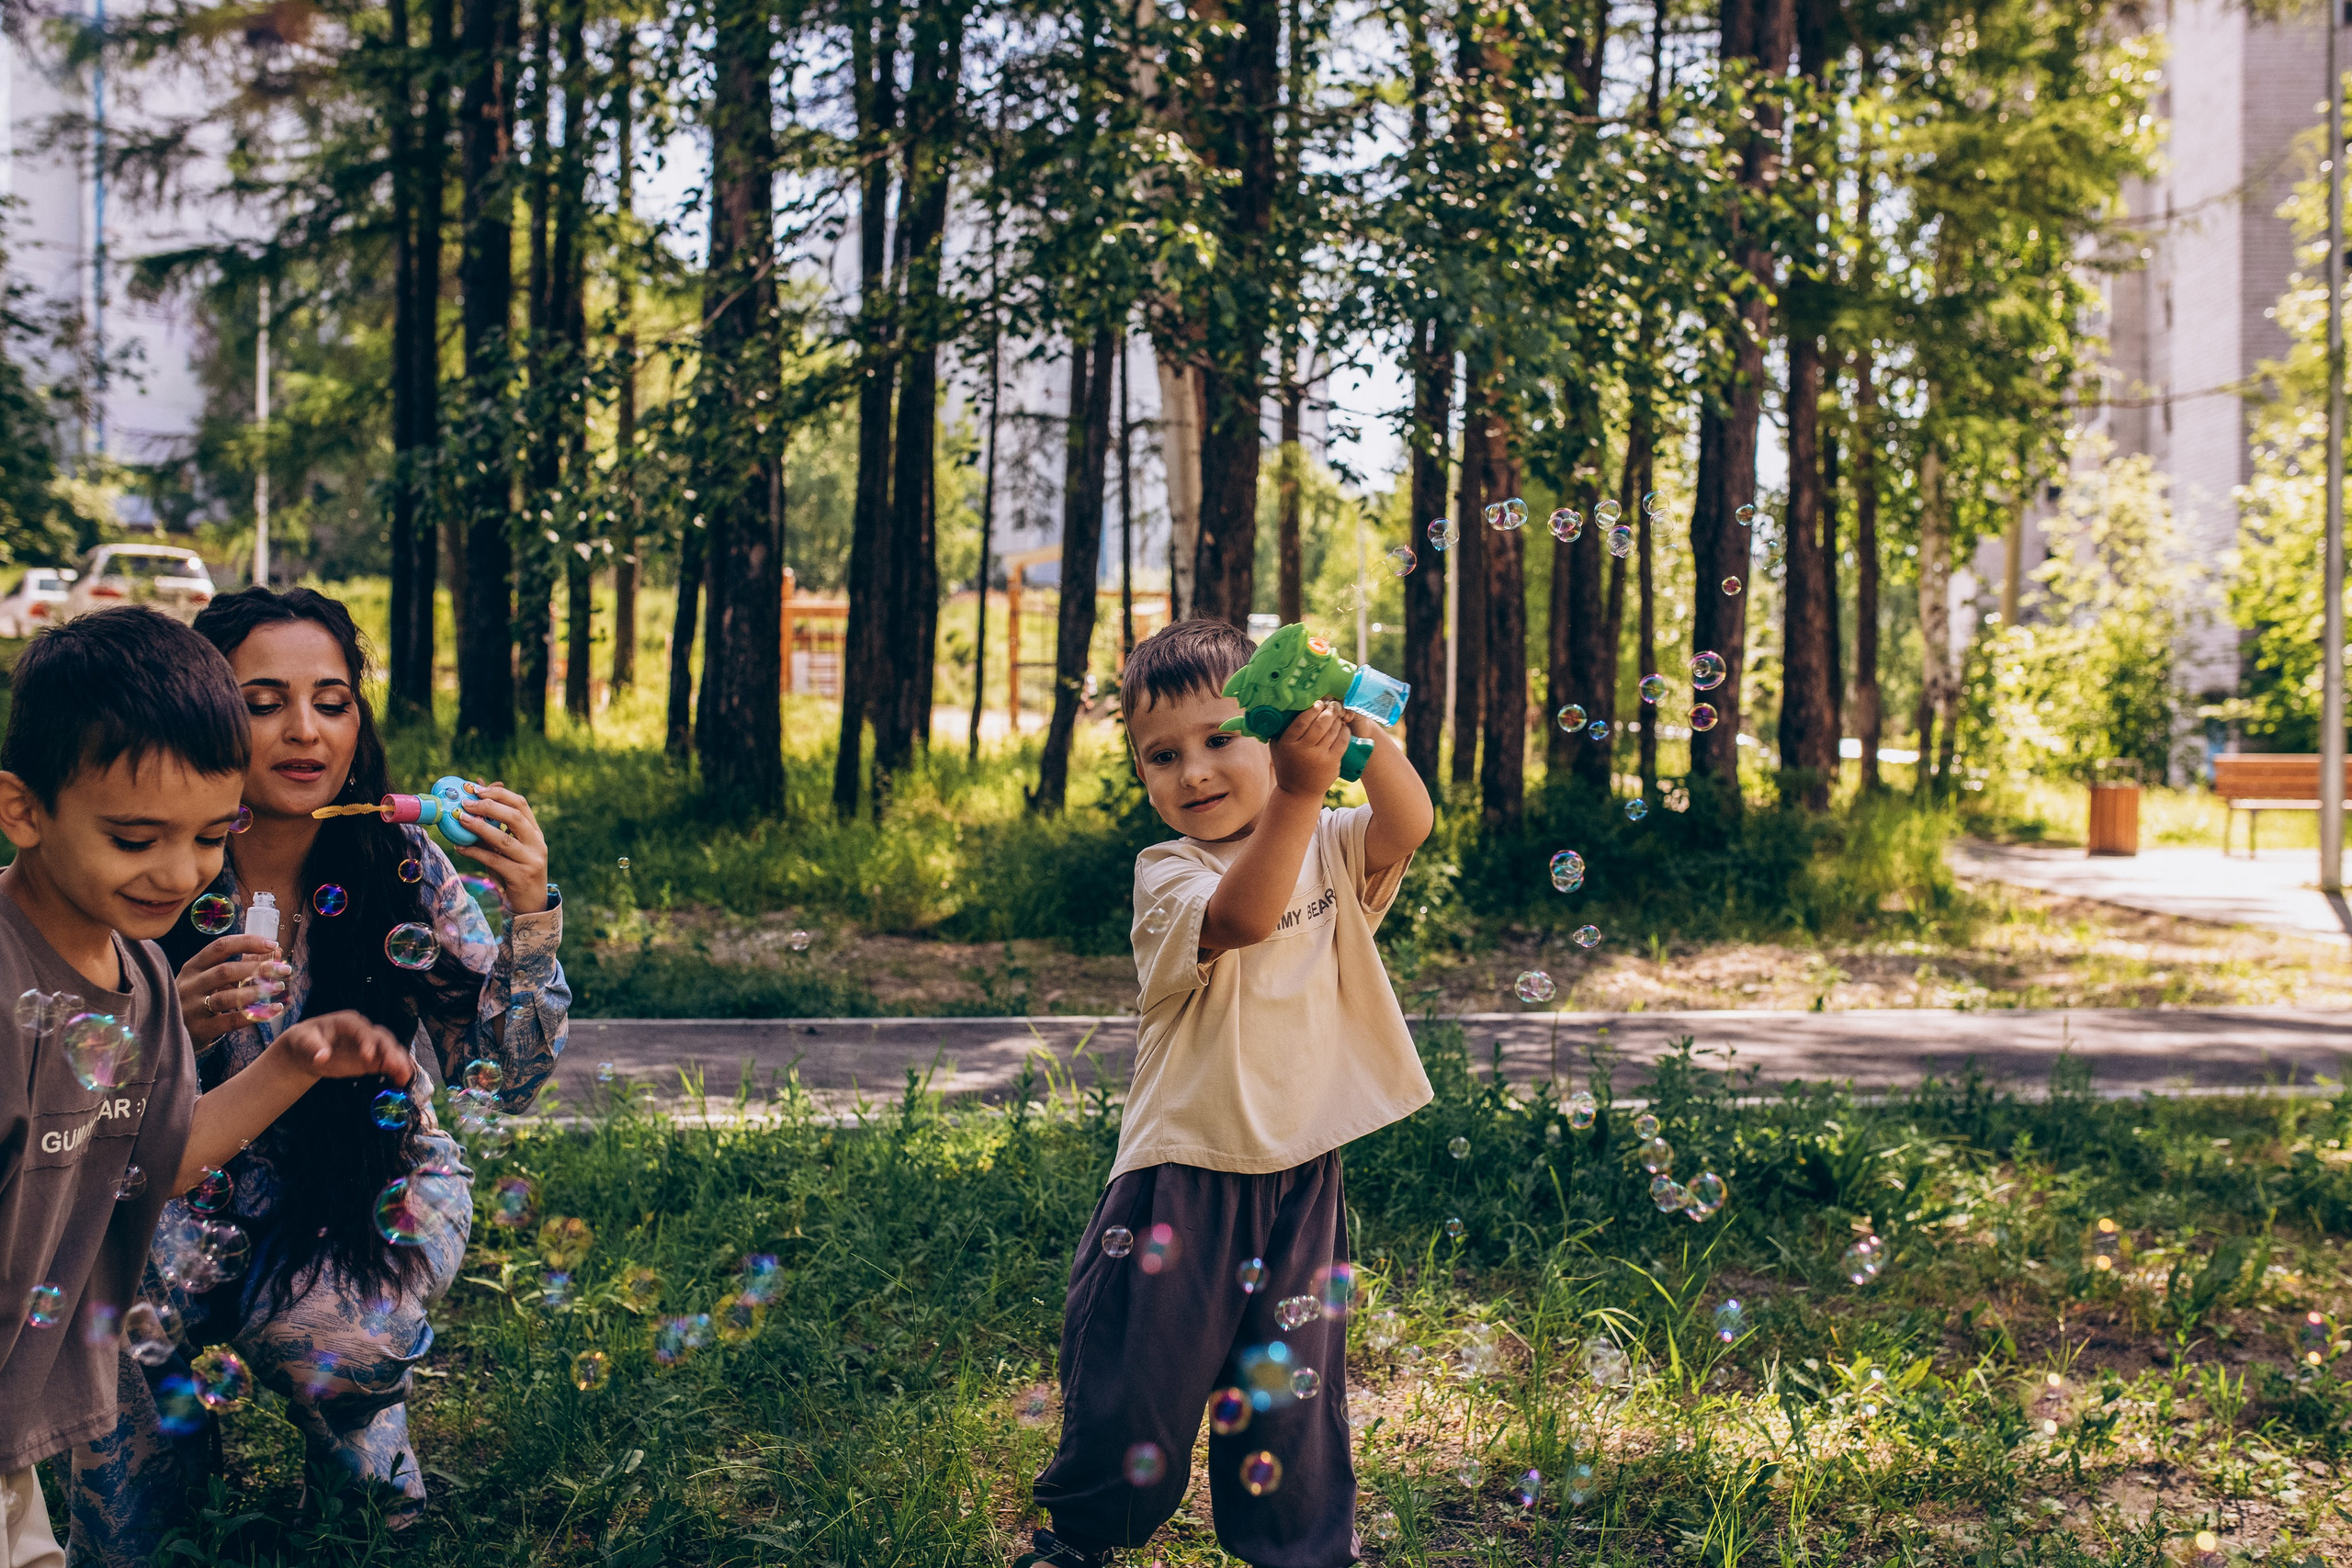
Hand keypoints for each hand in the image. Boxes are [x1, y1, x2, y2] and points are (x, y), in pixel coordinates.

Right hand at [178, 934, 290, 1045]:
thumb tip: (276, 952)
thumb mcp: (211, 979)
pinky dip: (254, 1015)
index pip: (220, 947)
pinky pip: (230, 1021)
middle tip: (284, 970)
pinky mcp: (199, 1029)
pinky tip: (273, 1010)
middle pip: (225, 971)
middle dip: (258, 968)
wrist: (171, 1030)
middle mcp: (190, 985)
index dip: (247, 942)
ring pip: (226, 997)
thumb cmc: (199, 998)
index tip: (272, 943)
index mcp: (193, 967)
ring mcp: (192, 1008)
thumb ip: (241, 964)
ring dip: (257, 991)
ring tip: (278, 987)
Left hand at [268, 1009, 411, 1086]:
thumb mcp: (303, 1041)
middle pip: (382, 1038)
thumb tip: (322, 1056)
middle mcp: (364, 1031)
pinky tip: (402, 1080)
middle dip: (389, 1051)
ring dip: (398, 1061)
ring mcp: (370, 1045)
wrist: (307, 1050)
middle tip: (394, 1066)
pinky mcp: (371, 1059)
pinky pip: (387, 1062)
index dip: (367, 1041)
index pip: (362, 1030)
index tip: (368, 1057)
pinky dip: (396, 1070)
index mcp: (348, 1022)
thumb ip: (313, 1047)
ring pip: (389, 1049)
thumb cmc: (304, 1040)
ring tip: (405, 1075)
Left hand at [453, 781, 549, 915]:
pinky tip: (459, 847)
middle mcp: (537, 844)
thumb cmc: (514, 872)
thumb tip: (475, 795)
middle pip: (514, 817)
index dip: (499, 794)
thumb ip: (493, 825)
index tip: (477, 790)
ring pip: (503, 839)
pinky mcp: (521, 876)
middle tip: (466, 804)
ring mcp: (531, 860)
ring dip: (479, 827)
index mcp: (535, 832)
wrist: (530, 905)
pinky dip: (475, 852)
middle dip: (488, 807)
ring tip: (460, 820)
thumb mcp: (506, 848)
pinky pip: (494, 860)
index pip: (521, 804)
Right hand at [1270, 700, 1348, 800]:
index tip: (1317, 703)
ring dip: (1337, 719)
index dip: (1312, 709)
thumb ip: (1279, 728)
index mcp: (1288, 744)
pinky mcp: (1332, 763)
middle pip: (1320, 724)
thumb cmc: (1287, 764)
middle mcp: (1304, 750)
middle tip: (1332, 704)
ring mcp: (1319, 757)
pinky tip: (1343, 727)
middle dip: (1329, 711)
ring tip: (1338, 714)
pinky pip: (1342, 742)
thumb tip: (1283, 706)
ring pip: (1333, 731)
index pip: (1301, 721)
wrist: (1298, 792)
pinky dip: (1344, 731)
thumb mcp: (1277, 747)